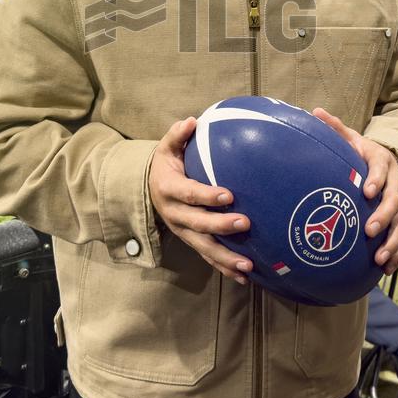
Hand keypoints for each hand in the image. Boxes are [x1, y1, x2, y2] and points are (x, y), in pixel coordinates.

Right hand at [149, 117, 253, 284]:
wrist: (150, 190)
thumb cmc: (167, 164)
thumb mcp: (167, 148)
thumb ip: (177, 135)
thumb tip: (192, 121)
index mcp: (169, 188)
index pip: (189, 193)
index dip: (207, 196)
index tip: (228, 195)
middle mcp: (174, 213)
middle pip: (197, 223)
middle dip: (220, 226)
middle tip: (245, 223)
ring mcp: (183, 231)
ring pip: (203, 246)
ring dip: (225, 257)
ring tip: (247, 264)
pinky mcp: (191, 241)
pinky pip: (207, 257)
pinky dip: (224, 268)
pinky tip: (243, 276)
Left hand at [312, 108, 397, 274]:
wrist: (388, 162)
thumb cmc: (361, 152)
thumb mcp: (350, 138)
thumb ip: (335, 128)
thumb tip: (315, 111)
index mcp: (383, 161)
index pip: (382, 169)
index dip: (377, 179)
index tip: (367, 191)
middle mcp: (396, 182)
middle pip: (396, 200)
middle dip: (384, 216)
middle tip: (369, 230)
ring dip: (392, 241)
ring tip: (379, 257)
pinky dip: (396, 253)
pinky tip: (386, 268)